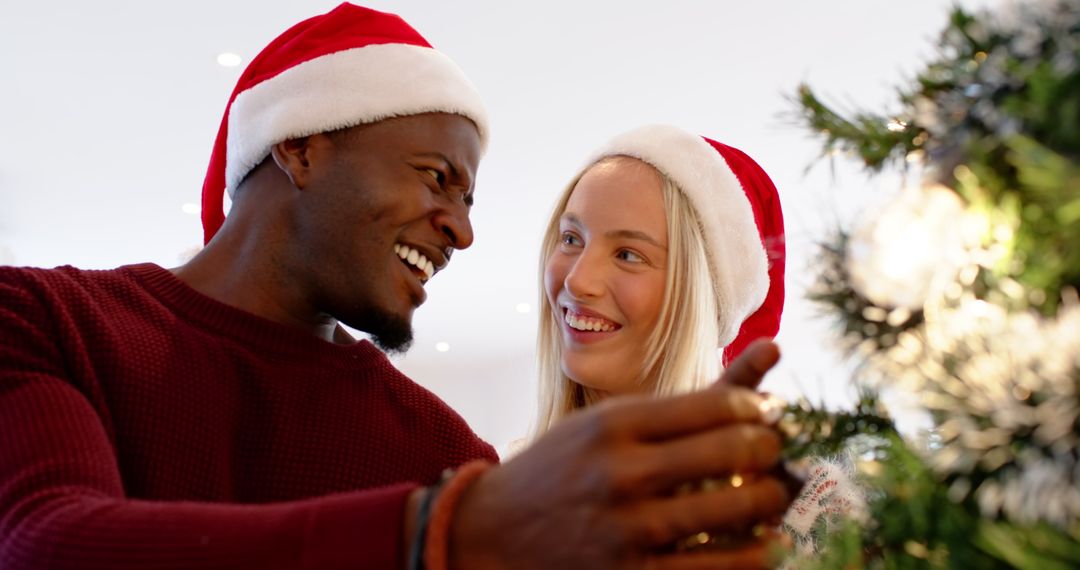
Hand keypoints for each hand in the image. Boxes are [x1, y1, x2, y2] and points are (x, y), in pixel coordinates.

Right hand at [451, 340, 790, 568]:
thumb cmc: (565, 467)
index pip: (718, 404)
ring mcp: (628, 528)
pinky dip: (755, 555)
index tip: (765, 417)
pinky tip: (766, 542)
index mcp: (616, 422)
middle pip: (735, 451)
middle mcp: (622, 471)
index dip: (758, 409)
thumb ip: (689, 400)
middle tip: (777, 454)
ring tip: (775, 494)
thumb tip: (774, 350)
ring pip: (736, 509)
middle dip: (772, 451)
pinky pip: (718, 567)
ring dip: (772, 500)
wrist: (494, 531)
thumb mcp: (610, 421)